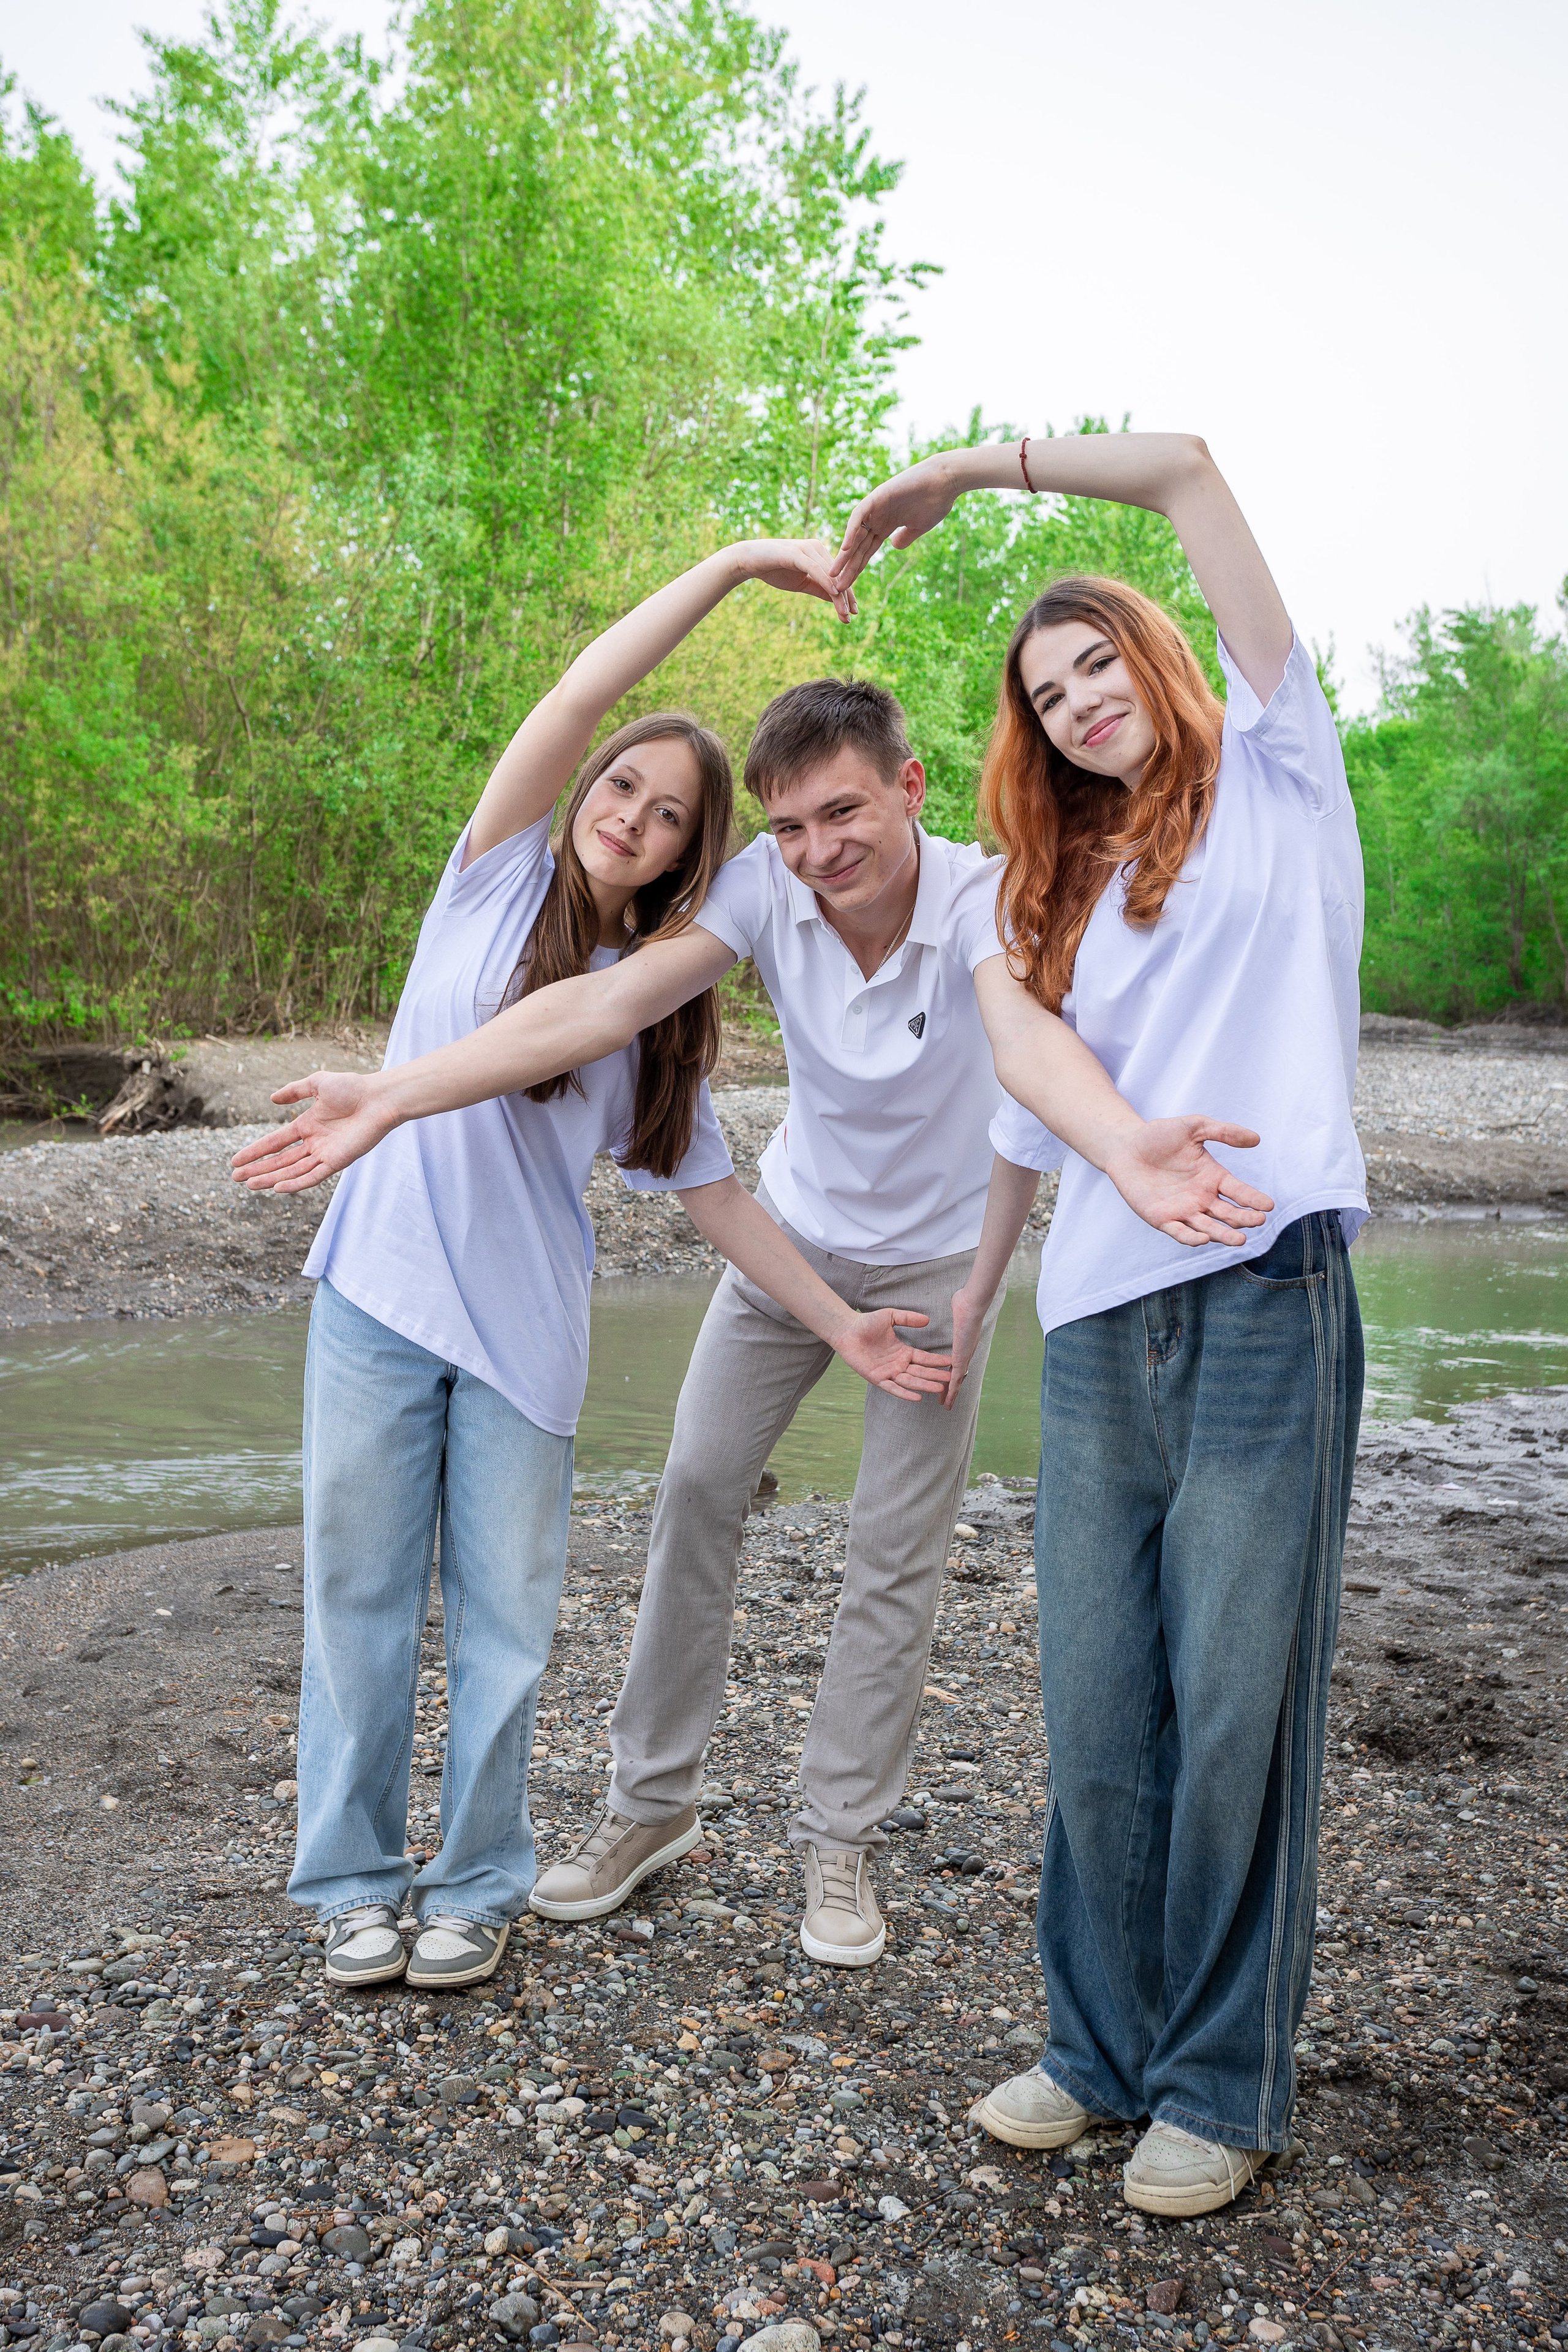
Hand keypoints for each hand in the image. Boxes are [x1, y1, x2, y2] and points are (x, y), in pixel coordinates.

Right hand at [229, 1071, 397, 1193]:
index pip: (275, 1142)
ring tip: (249, 1185)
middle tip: (236, 1178)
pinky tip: (278, 1188)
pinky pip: (313, 1176)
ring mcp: (325, 1154)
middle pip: (280, 1160)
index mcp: (307, 1125)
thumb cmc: (353, 1088)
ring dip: (271, 1178)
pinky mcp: (337, 1162)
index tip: (235, 1160)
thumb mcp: (318, 1083)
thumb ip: (295, 1091)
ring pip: (292, 1170)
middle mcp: (314, 1142)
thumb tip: (272, 1099)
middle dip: (258, 1170)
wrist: (379, 1098)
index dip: (255, 1151)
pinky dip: (296, 1183)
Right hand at [735, 537, 857, 622]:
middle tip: (852, 616)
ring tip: (844, 613)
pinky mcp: (798, 552)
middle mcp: (817, 547)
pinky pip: (816, 569)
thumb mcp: (802, 583)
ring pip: (829, 574)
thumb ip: (819, 589)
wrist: (749, 560)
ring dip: (839, 595)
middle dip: (846, 597)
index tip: (853, 613)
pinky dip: (826, 582)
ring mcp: (808, 548)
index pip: (838, 576)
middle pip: (837, 575)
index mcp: (819, 553)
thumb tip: (836, 599)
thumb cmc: (774, 570)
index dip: (847, 594)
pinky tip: (835, 594)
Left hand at [831, 456, 963, 591]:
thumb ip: (905, 537)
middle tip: (836, 587)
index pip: (867, 550)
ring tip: (833, 574)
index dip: (857, 568)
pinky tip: (845, 548)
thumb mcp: (918, 527)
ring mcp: (876, 506)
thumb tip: (894, 546)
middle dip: (847, 567)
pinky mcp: (878, 496)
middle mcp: (878, 517)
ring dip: (844, 554)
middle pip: (858, 546)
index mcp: (887, 525)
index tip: (849, 586)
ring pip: (855, 533)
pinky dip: (852, 531)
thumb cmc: (936, 502)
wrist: (946, 480)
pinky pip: (860, 515)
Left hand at [831, 1307, 952, 1401]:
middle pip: (920, 1372)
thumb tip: (927, 1319)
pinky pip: (892, 1388)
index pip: (924, 1359)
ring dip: (925, 1385)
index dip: (938, 1361)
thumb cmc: (866, 1322)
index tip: (952, 1363)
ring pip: (910, 1381)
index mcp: (903, 1352)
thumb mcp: (891, 1317)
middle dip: (935, 1376)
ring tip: (939, 1389)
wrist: (847, 1329)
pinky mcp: (877, 1378)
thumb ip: (908, 1318)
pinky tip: (917, 1397)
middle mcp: (898, 1364)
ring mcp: (888, 1372)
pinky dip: (904, 1393)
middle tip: (951, 1380)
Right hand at [942, 1283, 990, 1410]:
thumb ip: (957, 1309)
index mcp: (964, 1343)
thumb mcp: (958, 1306)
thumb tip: (958, 1302)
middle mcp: (966, 1352)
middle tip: (946, 1398)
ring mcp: (964, 1357)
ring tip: (946, 1406)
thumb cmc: (965, 1301)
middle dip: (951, 1387)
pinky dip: (951, 1392)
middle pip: (958, 1375)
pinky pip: (955, 1380)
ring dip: (951, 1394)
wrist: (972, 1303)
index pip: (956, 1362)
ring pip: (957, 1382)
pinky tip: (947, 1402)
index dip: (951, 1371)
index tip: (946, 1378)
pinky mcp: (961, 1360)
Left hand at [1104, 1117, 1273, 1245]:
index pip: (1239, 1192)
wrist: (1125, 1145)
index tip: (1268, 1205)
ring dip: (1224, 1235)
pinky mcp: (1162, 1219)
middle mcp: (1202, 1197)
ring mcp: (1183, 1210)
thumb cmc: (1159, 1135)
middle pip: (1228, 1213)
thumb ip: (1223, 1132)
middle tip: (1259, 1220)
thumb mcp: (1194, 1127)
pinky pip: (1180, 1232)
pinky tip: (1203, 1238)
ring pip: (1209, 1227)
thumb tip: (1256, 1139)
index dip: (1253, 1199)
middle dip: (1244, 1218)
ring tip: (1240, 1240)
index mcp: (1213, 1177)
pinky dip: (1191, 1238)